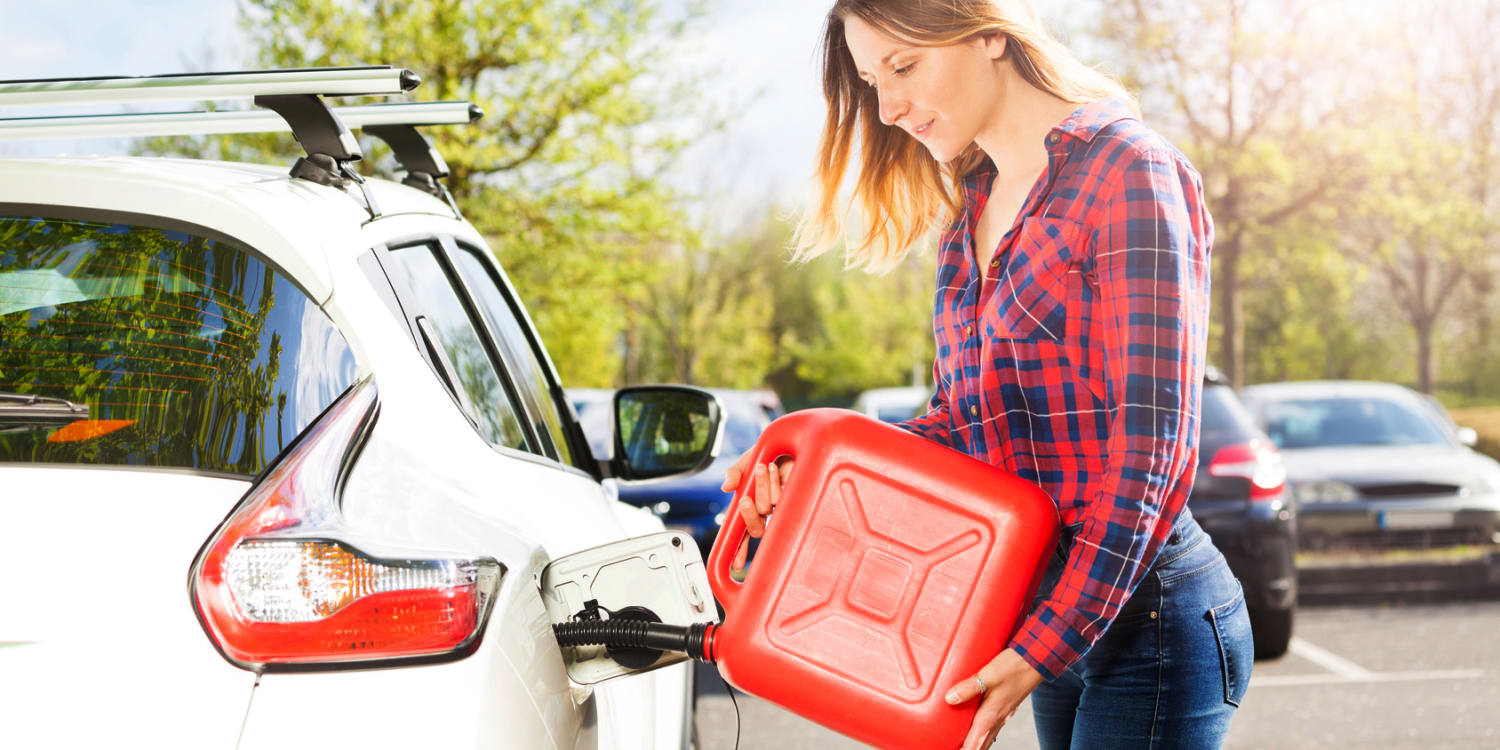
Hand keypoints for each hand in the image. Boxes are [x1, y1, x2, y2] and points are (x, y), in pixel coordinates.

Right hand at [720, 450, 794, 570]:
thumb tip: (726, 487)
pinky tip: (775, 468)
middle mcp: (767, 510)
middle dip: (749, 515)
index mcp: (751, 506)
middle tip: (745, 499)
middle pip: (756, 528)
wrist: (790, 442)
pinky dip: (775, 482)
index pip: (743, 533)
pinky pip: (782, 499)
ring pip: (768, 509)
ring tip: (763, 466)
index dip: (739, 549)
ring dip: (763, 487)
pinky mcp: (796, 497)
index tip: (736, 565)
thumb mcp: (746, 461)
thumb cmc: (767, 453)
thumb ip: (735, 473)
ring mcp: (782, 505)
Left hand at [945, 648, 1044, 749]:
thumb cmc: (1014, 667)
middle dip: (967, 749)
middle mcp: (998, 719)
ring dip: (975, 744)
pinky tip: (976, 726)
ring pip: (987, 738)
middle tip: (953, 747)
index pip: (973, 745)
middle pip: (980, 745)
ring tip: (962, 744)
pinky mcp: (1006, 708)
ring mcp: (1003, 715)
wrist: (1037, 660)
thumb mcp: (988, 675)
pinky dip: (982, 733)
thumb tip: (949, 699)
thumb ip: (968, 687)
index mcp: (991, 715)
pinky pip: (992, 728)